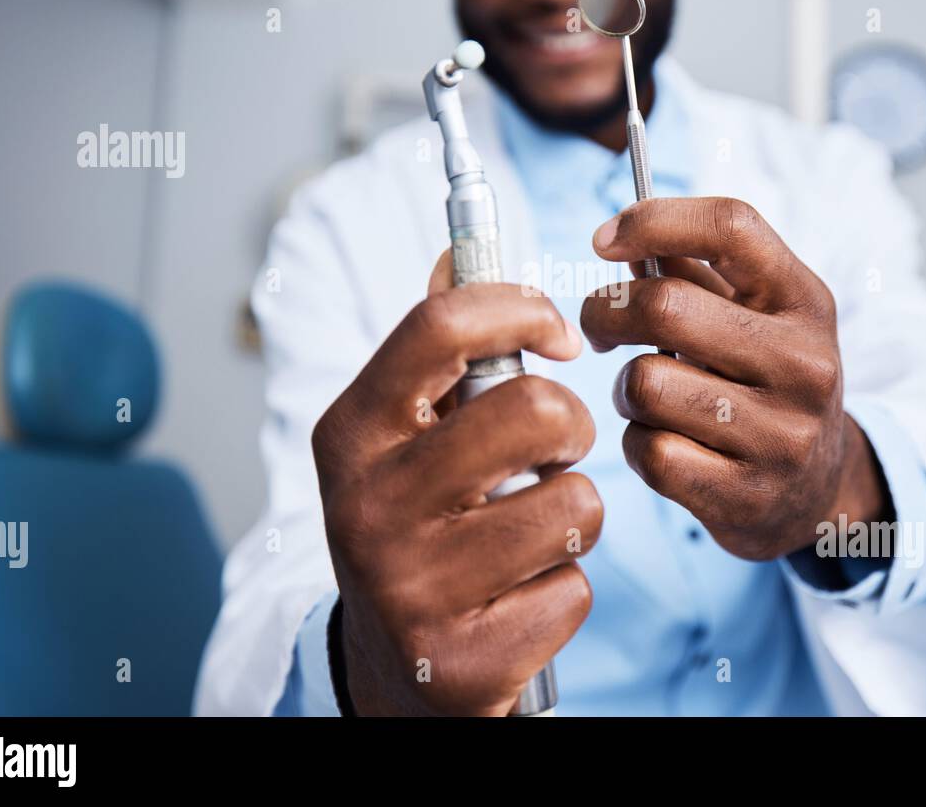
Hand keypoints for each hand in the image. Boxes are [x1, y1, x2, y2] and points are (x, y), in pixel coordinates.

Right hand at [311, 251, 601, 714]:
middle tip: (553, 452)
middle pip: (534, 411)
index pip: (441, 325)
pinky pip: (573, 589)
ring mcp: (411, 587)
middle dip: (571, 426)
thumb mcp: (402, 437)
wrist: (392, 671)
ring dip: (573, 516)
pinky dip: (563, 590)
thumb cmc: (413, 526)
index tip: (559, 334)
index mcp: (352, 433)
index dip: (522, 309)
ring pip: (574, 505)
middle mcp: (368, 506)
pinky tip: (518, 598)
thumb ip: (435, 351)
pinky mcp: (461, 659)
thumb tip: (456, 254)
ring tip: (530, 532)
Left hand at [580, 197, 889, 561]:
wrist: (817, 490)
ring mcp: (781, 435)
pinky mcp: (747, 496)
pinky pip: (649, 452)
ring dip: (625, 388)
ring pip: (645, 384)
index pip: (730, 225)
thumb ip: (696, 272)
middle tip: (599, 328)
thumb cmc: (764, 383)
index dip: (653, 219)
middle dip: (606, 311)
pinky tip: (662, 442)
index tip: (605, 240)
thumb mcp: (757, 318)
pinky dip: (637, 443)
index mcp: (806, 301)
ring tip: (648, 396)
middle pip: (664, 305)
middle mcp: (804, 364)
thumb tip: (621, 236)